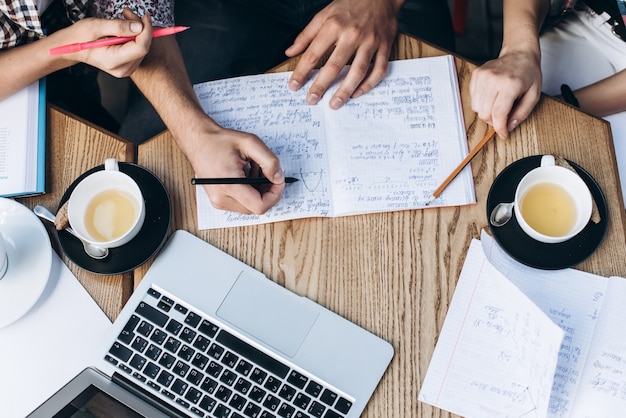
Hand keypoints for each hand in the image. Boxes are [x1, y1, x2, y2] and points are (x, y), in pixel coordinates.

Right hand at [52, 8, 152, 77]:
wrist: (73, 47)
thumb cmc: (81, 36)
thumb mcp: (96, 26)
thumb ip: (118, 26)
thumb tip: (139, 26)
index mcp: (113, 60)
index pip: (140, 48)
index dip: (146, 31)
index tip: (145, 16)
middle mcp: (122, 68)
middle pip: (143, 47)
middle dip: (140, 28)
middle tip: (127, 13)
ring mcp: (125, 69)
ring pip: (142, 47)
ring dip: (137, 31)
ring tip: (123, 18)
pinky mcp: (127, 65)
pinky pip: (137, 49)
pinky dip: (134, 36)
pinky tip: (124, 29)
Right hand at [185, 121, 285, 213]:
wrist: (198, 141)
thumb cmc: (219, 141)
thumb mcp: (250, 143)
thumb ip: (269, 161)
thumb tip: (278, 178)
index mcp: (228, 185)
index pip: (259, 205)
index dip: (275, 195)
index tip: (278, 181)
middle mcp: (221, 198)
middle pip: (257, 207)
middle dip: (267, 190)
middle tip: (266, 171)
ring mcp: (219, 201)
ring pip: (251, 206)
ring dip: (259, 190)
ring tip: (253, 170)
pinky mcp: (219, 201)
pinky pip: (243, 203)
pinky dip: (250, 191)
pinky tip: (246, 175)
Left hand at [285, 0, 401, 108]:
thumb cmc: (350, 4)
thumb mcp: (324, 14)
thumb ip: (306, 35)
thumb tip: (290, 52)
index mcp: (334, 26)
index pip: (313, 54)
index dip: (302, 72)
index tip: (294, 86)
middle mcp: (352, 35)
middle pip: (334, 66)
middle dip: (321, 86)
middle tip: (311, 100)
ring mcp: (370, 42)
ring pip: (358, 71)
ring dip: (345, 90)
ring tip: (335, 104)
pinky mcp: (385, 46)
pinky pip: (378, 70)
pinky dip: (368, 84)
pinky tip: (357, 93)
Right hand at [469, 50, 542, 137]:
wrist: (519, 53)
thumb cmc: (528, 73)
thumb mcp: (534, 95)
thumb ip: (522, 113)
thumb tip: (509, 127)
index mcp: (510, 85)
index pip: (498, 114)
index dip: (500, 128)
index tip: (503, 134)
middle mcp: (493, 80)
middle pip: (484, 113)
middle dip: (493, 120)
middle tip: (503, 116)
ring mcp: (482, 76)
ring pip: (476, 108)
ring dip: (486, 111)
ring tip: (497, 104)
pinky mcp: (476, 75)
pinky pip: (473, 98)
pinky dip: (481, 102)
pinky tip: (491, 96)